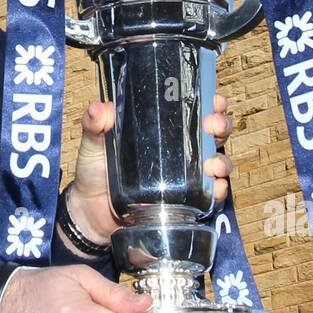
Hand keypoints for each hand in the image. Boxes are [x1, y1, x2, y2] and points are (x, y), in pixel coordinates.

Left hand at [61, 93, 234, 249]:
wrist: (90, 212)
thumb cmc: (94, 171)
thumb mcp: (93, 143)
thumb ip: (94, 125)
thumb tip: (98, 109)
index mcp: (162, 129)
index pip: (192, 110)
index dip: (210, 102)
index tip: (214, 100)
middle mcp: (179, 150)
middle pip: (212, 132)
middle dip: (220, 126)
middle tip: (213, 126)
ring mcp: (184, 176)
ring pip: (217, 161)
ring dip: (222, 160)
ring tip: (214, 163)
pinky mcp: (184, 201)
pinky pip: (209, 195)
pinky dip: (218, 190)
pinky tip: (215, 186)